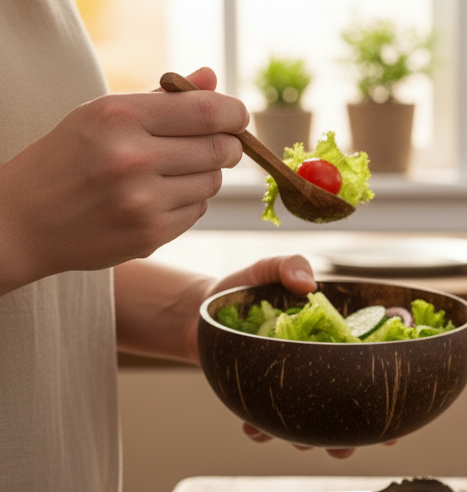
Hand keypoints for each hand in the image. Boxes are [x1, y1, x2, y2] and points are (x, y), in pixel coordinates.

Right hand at [0, 67, 247, 295]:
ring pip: (212, 183)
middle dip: (227, 146)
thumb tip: (212, 78)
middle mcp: (132, 158)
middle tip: (216, 145)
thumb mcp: (103, 114)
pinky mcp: (150, 235)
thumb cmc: (70, 157)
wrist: (25, 219)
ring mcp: (142, 201)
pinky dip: (188, 202)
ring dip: (204, 175)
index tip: (238, 117)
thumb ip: (163, 98)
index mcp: (118, 116)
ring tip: (171, 172)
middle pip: (220, 149)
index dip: (234, 114)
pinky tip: (158, 198)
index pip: (207, 112)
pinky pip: (197, 211)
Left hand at [189, 254, 391, 458]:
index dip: (390, 398)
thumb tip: (307, 281)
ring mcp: (291, 391)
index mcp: (335, 345)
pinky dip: (262, 432)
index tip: (397, 426)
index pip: (373, 372)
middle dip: (354, 436)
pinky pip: (264, 426)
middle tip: (350, 445)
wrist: (201, 312)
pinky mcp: (259, 402)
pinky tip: (256, 430)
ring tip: (306, 445)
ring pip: (312, 428)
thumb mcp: (266, 270)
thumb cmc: (244, 290)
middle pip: (349, 412)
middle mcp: (319, 373)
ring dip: (312, 443)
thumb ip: (288, 266)